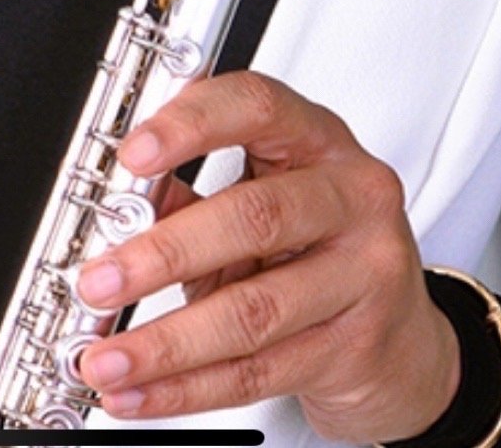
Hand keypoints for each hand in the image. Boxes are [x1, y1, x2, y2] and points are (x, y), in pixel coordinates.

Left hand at [74, 70, 460, 439]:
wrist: (401, 341)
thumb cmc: (320, 252)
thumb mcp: (262, 204)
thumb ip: (192, 195)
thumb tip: (120, 207)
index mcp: (320, 140)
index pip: (257, 107)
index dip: (191, 125)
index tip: (132, 155)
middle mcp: (352, 197)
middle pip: (254, 216)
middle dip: (163, 253)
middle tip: (99, 280)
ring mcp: (364, 274)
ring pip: (253, 311)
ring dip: (165, 342)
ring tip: (106, 357)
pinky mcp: (355, 348)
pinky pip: (258, 374)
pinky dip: (186, 389)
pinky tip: (140, 394)